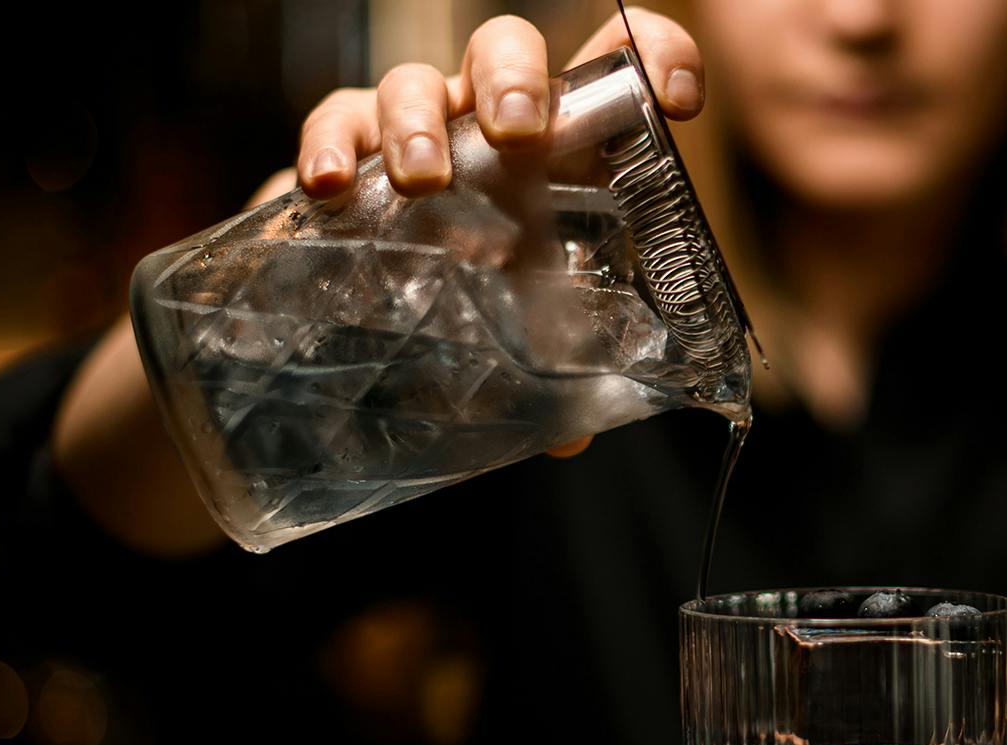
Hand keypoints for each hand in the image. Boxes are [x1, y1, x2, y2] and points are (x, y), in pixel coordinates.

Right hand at [290, 10, 699, 459]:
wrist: (360, 319)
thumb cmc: (469, 305)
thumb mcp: (522, 332)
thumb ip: (551, 373)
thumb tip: (570, 435)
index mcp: (559, 148)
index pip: (617, 66)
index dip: (656, 58)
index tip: (675, 102)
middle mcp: (487, 122)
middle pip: (505, 48)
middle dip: (513, 78)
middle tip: (517, 135)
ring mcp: (414, 127)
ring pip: (415, 77)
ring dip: (418, 120)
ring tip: (423, 182)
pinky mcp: (343, 148)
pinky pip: (334, 118)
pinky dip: (332, 144)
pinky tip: (332, 187)